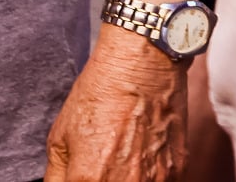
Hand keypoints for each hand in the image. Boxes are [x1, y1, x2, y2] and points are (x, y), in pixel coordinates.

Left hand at [43, 28, 185, 180]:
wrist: (144, 65)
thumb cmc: (99, 95)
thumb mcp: (60, 140)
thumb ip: (57, 179)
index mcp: (87, 181)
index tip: (78, 178)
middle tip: (98, 170)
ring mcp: (155, 181)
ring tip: (121, 166)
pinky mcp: (178, 170)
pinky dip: (148, 180)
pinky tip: (139, 163)